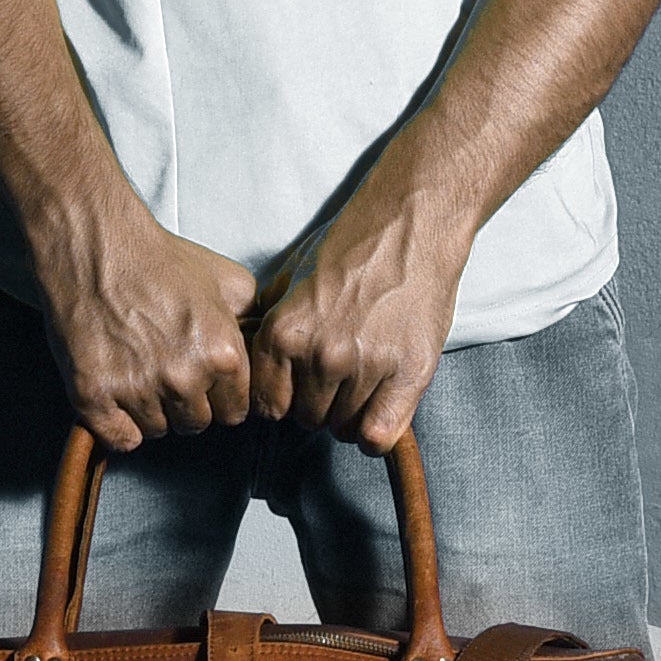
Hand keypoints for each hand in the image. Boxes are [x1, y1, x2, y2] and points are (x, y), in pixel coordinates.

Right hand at [38, 209, 256, 450]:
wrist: (94, 246)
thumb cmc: (158, 260)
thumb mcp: (226, 279)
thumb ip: (251, 319)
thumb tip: (258, 342)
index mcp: (221, 354)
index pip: (234, 412)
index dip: (218, 397)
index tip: (202, 382)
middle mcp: (183, 378)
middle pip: (196, 424)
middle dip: (186, 403)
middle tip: (166, 370)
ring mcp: (137, 390)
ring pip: (158, 430)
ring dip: (151, 410)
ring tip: (138, 371)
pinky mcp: (94, 396)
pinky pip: (121, 438)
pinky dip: (119, 424)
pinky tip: (117, 396)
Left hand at [248, 198, 464, 454]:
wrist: (410, 224)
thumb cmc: (351, 247)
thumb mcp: (289, 280)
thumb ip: (268, 324)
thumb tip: (250, 365)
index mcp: (283, 333)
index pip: (268, 406)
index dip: (284, 401)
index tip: (298, 390)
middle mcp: (320, 354)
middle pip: (307, 419)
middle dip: (319, 404)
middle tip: (337, 379)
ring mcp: (364, 366)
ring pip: (344, 428)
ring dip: (351, 413)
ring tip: (363, 382)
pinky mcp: (406, 374)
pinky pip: (378, 435)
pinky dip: (376, 432)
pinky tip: (380, 409)